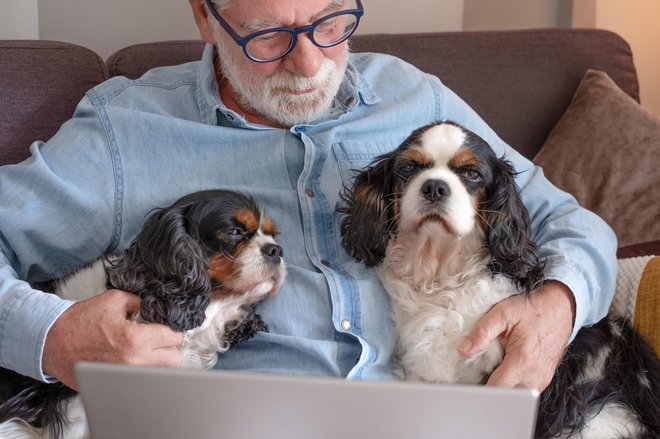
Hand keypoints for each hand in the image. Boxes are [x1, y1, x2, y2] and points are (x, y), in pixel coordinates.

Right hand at [43, 289, 183, 389]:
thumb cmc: (81, 321)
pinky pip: (142, 380)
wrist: (53, 342)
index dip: (173, 328)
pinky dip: (144, 371)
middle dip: (170, 347)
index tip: (167, 326)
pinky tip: (135, 359)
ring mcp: (126, 377)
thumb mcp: (114, 300)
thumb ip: (141, 301)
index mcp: (135, 339)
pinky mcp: (116, 384)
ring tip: (149, 349)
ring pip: (162, 374)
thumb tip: (156, 306)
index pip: (174, 337)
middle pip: (174, 360)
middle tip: (160, 339)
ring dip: (160, 361)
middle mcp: (134, 362)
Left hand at [458, 281, 574, 390]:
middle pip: (506, 396)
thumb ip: (482, 332)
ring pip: (516, 395)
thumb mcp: (503, 312)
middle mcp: (534, 375)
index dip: (481, 390)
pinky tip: (506, 369)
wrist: (561, 308)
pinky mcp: (543, 379)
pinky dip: (513, 384)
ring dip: (502, 387)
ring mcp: (541, 379)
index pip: (498, 388)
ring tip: (493, 370)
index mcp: (523, 360)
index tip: (469, 385)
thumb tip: (464, 350)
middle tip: (478, 374)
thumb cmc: (532, 310)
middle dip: (490, 389)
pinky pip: (524, 389)